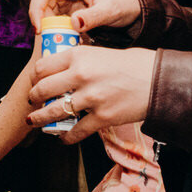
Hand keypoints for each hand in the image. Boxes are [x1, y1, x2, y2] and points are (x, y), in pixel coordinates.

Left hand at [27, 45, 155, 142]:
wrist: (159, 81)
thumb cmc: (133, 64)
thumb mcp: (101, 52)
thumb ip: (80, 61)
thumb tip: (62, 70)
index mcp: (79, 56)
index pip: (43, 67)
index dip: (35, 77)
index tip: (34, 82)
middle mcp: (80, 75)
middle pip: (43, 89)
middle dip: (33, 98)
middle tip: (32, 101)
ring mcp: (90, 98)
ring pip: (54, 112)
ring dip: (40, 118)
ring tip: (34, 121)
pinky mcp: (102, 117)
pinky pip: (76, 130)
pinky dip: (66, 137)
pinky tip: (62, 138)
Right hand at [28, 0, 142, 31]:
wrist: (128, 4)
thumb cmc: (121, 3)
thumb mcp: (110, 11)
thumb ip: (92, 17)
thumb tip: (74, 23)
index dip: (36, 8)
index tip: (39, 28)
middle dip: (42, 19)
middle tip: (50, 37)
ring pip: (44, 7)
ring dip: (50, 24)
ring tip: (65, 36)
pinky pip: (51, 13)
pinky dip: (55, 25)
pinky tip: (67, 33)